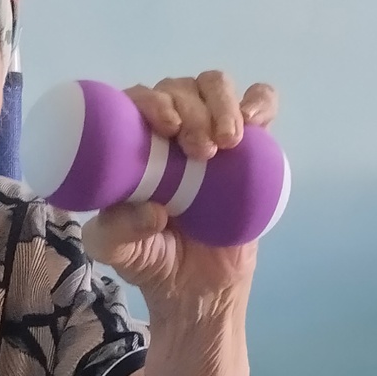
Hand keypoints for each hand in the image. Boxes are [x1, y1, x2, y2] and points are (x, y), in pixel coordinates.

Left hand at [84, 71, 279, 303]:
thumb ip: (117, 233)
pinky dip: (259, 101)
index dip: (152, 101)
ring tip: (228, 142)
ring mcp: (210, 132)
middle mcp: (169, 128)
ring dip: (222, 103)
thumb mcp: (117, 252)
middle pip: (179, 88)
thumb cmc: (150, 260)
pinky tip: (255, 122)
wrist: (198, 289)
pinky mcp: (249, 147)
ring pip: (215, 86)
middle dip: (192, 110)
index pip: (136, 99)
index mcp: (131, 142)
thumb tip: (152, 210)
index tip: (168, 128)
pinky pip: (258, 105)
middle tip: (202, 151)